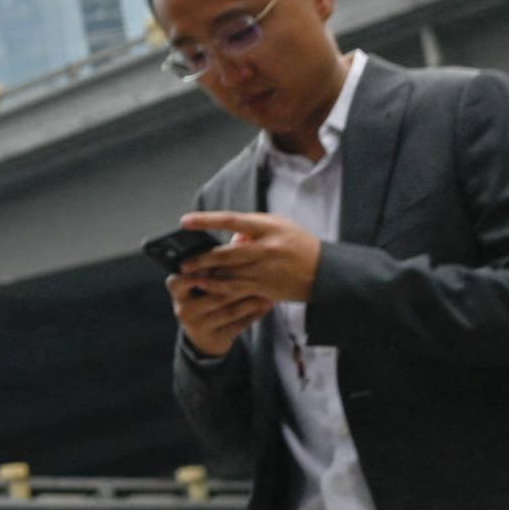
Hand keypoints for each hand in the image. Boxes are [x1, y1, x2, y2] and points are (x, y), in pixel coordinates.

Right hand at [170, 264, 266, 358]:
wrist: (204, 336)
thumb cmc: (203, 296)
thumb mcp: (200, 281)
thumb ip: (217, 260)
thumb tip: (243, 236)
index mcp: (177, 292)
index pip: (177, 281)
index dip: (195, 274)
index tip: (214, 266)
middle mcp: (184, 310)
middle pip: (211, 296)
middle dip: (236, 285)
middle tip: (258, 275)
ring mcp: (199, 326)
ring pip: (228, 312)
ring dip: (250, 301)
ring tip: (267, 291)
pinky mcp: (215, 338)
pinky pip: (238, 326)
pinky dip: (254, 315)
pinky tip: (266, 305)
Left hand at [181, 211, 321, 307]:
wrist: (325, 272)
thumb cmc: (300, 244)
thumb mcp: (280, 226)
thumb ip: (253, 229)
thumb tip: (230, 237)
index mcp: (268, 228)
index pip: (231, 221)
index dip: (207, 221)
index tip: (185, 221)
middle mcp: (266, 248)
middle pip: (227, 253)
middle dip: (202, 258)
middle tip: (183, 261)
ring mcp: (266, 270)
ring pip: (229, 274)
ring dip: (207, 276)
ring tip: (189, 275)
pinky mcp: (266, 287)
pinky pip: (238, 289)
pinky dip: (220, 288)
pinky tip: (207, 287)